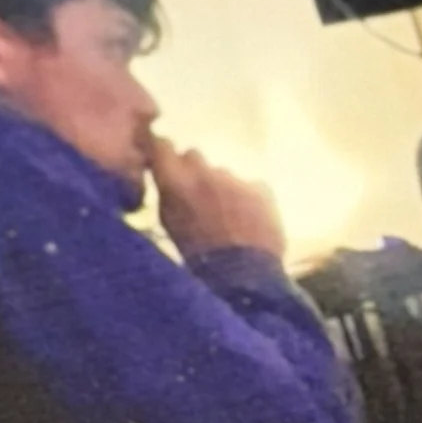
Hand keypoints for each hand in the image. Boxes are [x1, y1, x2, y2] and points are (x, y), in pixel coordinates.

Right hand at [150, 136, 285, 261]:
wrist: (243, 277)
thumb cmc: (197, 256)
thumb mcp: (169, 225)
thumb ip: (167, 194)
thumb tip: (166, 176)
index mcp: (177, 183)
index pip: (161, 145)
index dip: (160, 148)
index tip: (160, 155)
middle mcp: (206, 172)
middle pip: (194, 156)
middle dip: (193, 171)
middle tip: (197, 195)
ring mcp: (236, 179)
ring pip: (223, 174)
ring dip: (221, 189)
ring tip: (226, 218)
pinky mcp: (261, 189)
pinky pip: (249, 187)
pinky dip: (247, 200)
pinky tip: (248, 222)